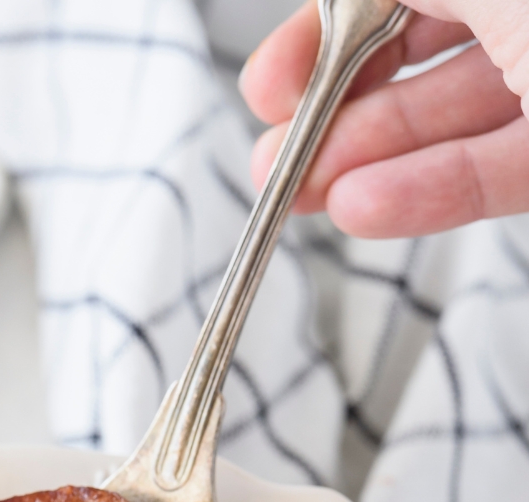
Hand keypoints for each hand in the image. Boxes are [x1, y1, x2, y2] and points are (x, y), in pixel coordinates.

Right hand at [240, 1, 528, 236]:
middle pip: (414, 49)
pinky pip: (491, 174)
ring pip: (447, 118)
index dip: (325, 30)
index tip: (273, 80)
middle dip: (335, 103)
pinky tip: (363, 208)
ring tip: (303, 193)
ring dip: (365, 158)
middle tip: (277, 150)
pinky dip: (426, 193)